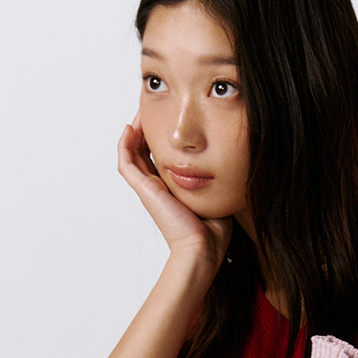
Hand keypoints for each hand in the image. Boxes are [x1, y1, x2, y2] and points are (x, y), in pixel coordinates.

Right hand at [117, 111, 230, 270]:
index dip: (161, 137)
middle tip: (152, 109)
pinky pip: (126, 161)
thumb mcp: (217, 195)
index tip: (169, 119)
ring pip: (131, 153)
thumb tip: (233, 162)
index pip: (161, 157)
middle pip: (144, 151)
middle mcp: (157, 188)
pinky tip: (131, 127)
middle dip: (147, 129)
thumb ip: (219, 179)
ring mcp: (148, 189)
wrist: (203, 247)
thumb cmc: (214, 230)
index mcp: (172, 189)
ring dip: (134, 131)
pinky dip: (125, 143)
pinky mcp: (144, 189)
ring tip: (140, 112)